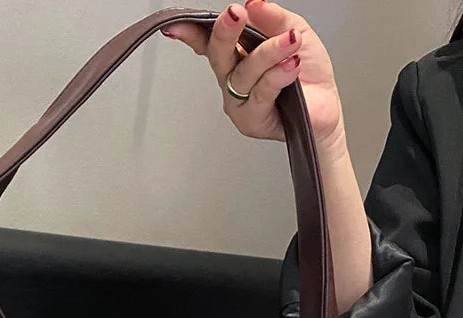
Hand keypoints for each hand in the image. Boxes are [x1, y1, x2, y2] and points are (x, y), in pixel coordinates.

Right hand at [162, 1, 343, 150]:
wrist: (325, 109)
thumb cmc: (309, 76)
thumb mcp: (296, 33)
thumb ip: (274, 18)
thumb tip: (255, 3)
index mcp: (238, 56)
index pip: (209, 43)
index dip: (191, 34)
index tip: (177, 27)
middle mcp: (233, 79)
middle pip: (218, 55)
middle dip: (225, 32)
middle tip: (235, 14)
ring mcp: (239, 102)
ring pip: (244, 73)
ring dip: (269, 53)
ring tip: (290, 44)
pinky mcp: (251, 120)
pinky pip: (260, 93)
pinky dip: (278, 76)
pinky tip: (291, 67)